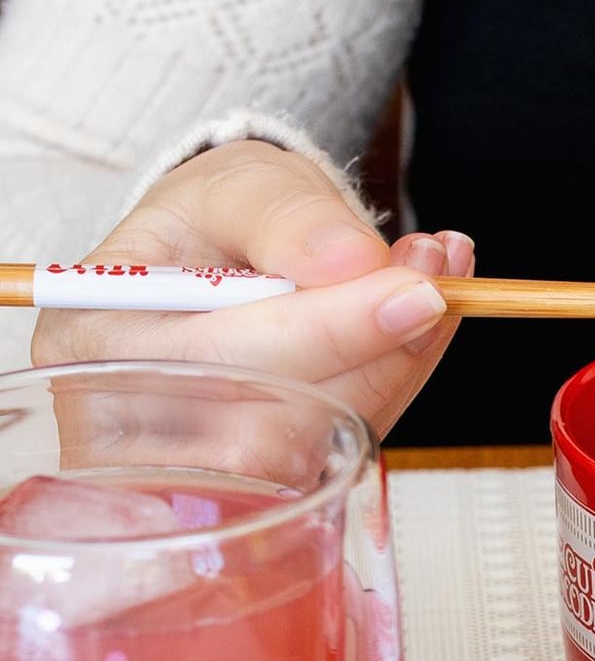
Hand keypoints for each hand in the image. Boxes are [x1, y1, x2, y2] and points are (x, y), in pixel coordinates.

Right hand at [31, 139, 470, 436]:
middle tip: (436, 280)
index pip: (216, 359)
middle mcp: (128, 423)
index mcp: (92, 343)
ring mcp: (197, 464)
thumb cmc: (215, 217)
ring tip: (430, 283)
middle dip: (374, 352)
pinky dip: (397, 384)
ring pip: (321, 445)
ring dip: (395, 369)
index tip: (418, 291)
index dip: (329, 331)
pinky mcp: (267, 476)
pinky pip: (347, 448)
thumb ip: (286, 215)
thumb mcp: (238, 184)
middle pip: (272, 424)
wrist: (224, 251)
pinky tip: (416, 324)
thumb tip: (350, 261)